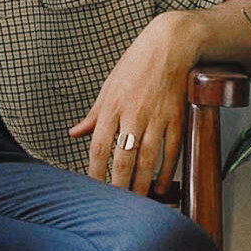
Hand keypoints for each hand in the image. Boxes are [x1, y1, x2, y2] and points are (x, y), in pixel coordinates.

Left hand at [69, 16, 192, 194]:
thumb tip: (73, 133)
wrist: (169, 44)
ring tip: (138, 203)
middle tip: (116, 206)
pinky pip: (171, 151)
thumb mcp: (108, 87)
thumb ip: (93, 115)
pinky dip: (167, 171)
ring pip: (147, 159)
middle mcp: (132, 114)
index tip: (93, 190)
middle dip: (119, 185)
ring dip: (142, 184)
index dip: (95, 171)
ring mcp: (156, 116)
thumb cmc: (135, 65)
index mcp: (111, 107)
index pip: (99, 147)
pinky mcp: (176, 117)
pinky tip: (162, 187)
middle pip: (123, 158)